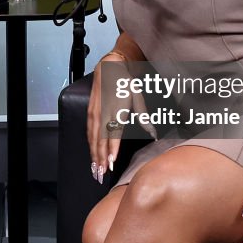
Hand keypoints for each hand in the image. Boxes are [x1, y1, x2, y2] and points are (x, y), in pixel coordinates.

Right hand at [86, 57, 152, 183]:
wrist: (107, 68)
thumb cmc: (124, 82)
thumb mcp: (137, 96)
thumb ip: (144, 117)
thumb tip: (153, 134)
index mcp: (117, 110)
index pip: (113, 134)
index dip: (112, 149)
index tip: (111, 163)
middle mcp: (103, 114)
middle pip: (100, 141)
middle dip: (101, 159)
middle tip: (101, 174)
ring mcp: (95, 114)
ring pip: (93, 139)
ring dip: (94, 156)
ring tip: (96, 170)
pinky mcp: (90, 114)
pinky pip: (89, 134)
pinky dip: (90, 146)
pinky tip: (92, 156)